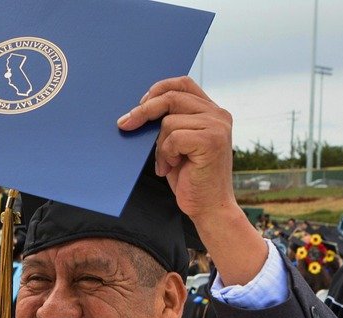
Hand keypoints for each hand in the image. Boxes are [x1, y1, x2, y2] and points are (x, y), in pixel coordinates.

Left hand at [117, 76, 234, 222]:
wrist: (210, 208)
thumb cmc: (190, 178)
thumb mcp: (178, 145)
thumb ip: (170, 123)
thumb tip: (137, 110)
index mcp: (212, 111)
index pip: (183, 84)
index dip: (158, 89)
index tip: (139, 104)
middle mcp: (218, 115)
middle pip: (171, 97)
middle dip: (143, 111)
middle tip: (124, 124)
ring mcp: (217, 126)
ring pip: (168, 121)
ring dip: (159, 146)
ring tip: (167, 164)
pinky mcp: (211, 140)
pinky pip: (172, 138)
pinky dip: (165, 155)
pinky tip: (171, 168)